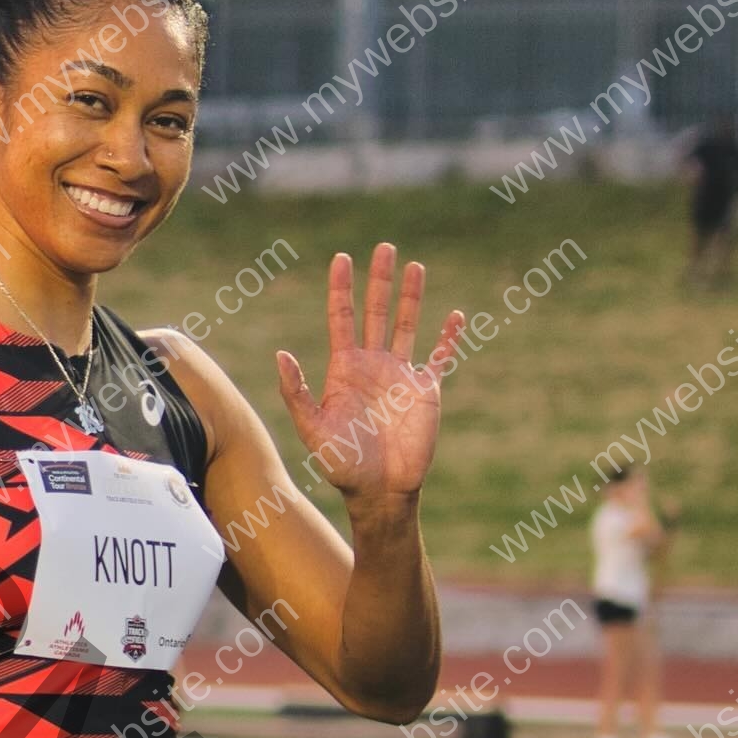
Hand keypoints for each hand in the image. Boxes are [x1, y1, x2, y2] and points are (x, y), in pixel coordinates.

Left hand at [275, 244, 464, 503]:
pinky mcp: (426, 391)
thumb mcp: (312, 428)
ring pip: (407, 325)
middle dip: (379, 281)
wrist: (379, 490)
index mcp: (344, 369)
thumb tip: (281, 355)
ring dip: (411, 297)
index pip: (342, 318)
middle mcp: (373, 365)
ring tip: (414, 266)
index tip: (341, 259)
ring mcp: (400, 375)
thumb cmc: (342, 464)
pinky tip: (456, 316)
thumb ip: (298, 393)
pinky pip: (441, 357)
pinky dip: (450, 338)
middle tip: (384, 248)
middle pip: (376, 312)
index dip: (341, 289)